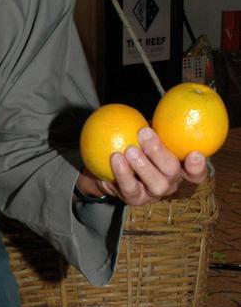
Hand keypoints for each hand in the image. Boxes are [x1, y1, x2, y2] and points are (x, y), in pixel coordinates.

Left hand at [77, 126, 208, 205]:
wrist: (107, 167)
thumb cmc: (132, 143)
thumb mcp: (144, 134)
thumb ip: (152, 126)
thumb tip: (154, 106)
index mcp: (178, 167)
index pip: (196, 171)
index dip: (198, 166)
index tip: (195, 153)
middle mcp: (170, 182)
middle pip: (173, 172)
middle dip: (160, 152)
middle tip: (144, 133)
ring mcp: (153, 193)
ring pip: (155, 184)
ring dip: (142, 166)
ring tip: (128, 150)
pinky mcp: (135, 199)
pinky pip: (129, 187)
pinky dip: (121, 173)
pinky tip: (114, 158)